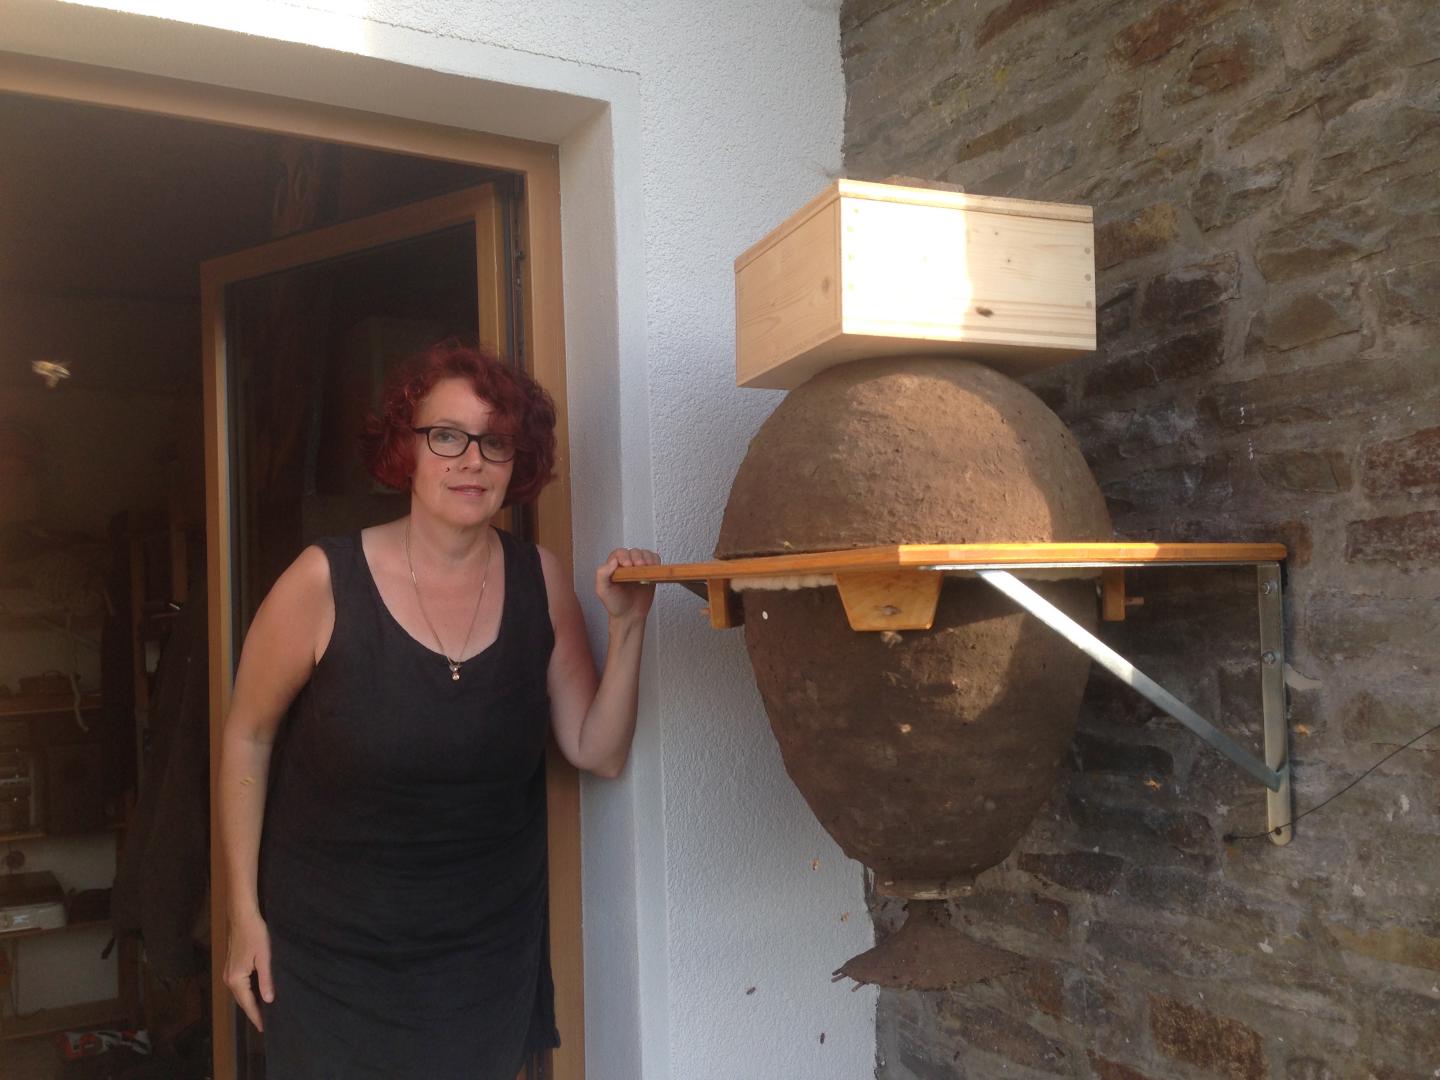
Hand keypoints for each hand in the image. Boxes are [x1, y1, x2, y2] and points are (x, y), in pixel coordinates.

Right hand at [225, 910, 273, 1031]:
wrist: (242, 917)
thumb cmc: (255, 934)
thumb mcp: (264, 958)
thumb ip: (266, 980)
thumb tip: (268, 1001)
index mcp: (236, 979)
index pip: (247, 1004)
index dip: (257, 1016)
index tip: (265, 1028)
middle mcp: (228, 979)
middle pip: (242, 1001)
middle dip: (253, 1012)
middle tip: (267, 1023)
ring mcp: (228, 973)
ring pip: (240, 994)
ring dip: (250, 1003)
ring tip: (264, 1012)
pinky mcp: (231, 967)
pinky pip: (240, 986)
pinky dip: (248, 993)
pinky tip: (257, 994)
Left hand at [596, 548, 659, 622]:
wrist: (629, 616)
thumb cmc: (615, 603)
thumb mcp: (602, 590)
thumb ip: (602, 575)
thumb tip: (613, 561)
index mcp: (613, 566)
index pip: (619, 553)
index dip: (624, 556)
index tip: (628, 566)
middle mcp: (626, 565)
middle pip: (633, 552)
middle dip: (637, 557)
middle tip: (639, 566)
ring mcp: (639, 568)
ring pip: (645, 554)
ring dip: (647, 558)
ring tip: (647, 567)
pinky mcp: (649, 573)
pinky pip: (655, 561)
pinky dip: (656, 562)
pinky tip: (653, 568)